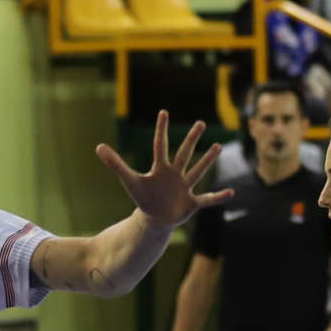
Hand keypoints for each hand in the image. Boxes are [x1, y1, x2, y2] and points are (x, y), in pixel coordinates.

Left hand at [96, 110, 231, 227]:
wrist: (155, 218)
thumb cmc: (144, 197)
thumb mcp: (129, 181)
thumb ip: (115, 164)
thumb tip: (98, 147)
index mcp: (161, 168)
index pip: (160, 145)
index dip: (161, 130)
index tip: (163, 112)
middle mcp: (175, 174)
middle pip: (184, 153)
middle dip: (191, 139)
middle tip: (200, 123)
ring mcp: (185, 187)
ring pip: (197, 171)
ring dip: (207, 161)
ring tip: (218, 146)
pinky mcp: (192, 202)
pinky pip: (208, 199)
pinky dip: (218, 197)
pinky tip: (232, 192)